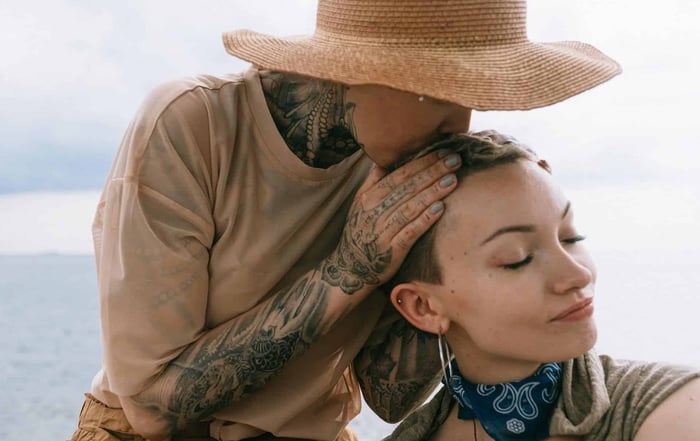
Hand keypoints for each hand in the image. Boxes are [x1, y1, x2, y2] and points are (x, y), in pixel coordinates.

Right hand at [321, 150, 460, 293]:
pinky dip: (425, 219)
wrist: (349, 269)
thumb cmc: (361, 233)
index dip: (421, 162)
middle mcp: (374, 211)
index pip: (399, 174)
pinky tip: (440, 208)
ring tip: (453, 180)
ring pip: (411, 207)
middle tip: (455, 160)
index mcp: (368, 197)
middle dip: (433, 172)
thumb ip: (374, 182)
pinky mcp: (391, 250)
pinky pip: (410, 231)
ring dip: (433, 192)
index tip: (441, 152)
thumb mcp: (360, 204)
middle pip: (408, 187)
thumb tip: (388, 158)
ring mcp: (382, 231)